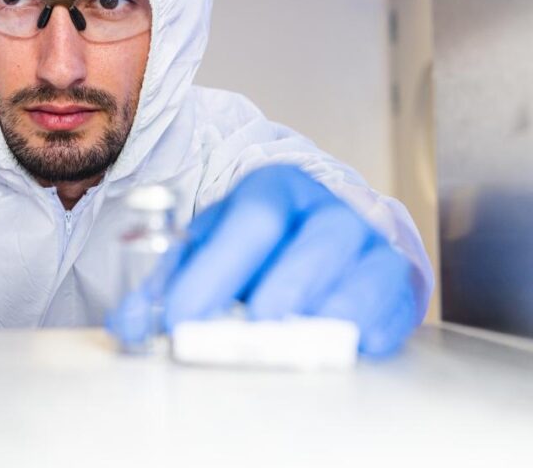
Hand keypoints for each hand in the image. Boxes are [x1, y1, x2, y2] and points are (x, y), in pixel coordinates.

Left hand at [108, 165, 421, 356]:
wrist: (321, 235)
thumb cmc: (258, 249)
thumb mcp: (207, 254)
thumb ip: (168, 287)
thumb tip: (131, 323)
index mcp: (274, 188)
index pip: (251, 220)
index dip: (216, 271)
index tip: (181, 319)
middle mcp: (329, 208)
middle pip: (315, 243)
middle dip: (277, 292)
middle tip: (240, 335)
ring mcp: (372, 242)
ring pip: (364, 272)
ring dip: (324, 314)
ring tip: (285, 343)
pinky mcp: (401, 280)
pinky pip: (395, 306)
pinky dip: (369, 329)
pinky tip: (338, 345)